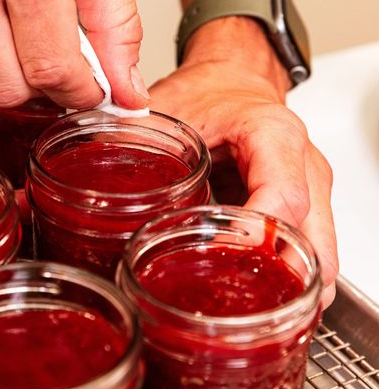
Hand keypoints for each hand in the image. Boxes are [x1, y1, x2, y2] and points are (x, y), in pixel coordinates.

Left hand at [149, 26, 337, 308]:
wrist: (234, 80)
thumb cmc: (209, 92)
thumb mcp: (163, 112)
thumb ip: (124, 146)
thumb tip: (67, 190)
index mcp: (273, 135)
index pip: (282, 199)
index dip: (251, 241)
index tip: (218, 262)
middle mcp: (305, 165)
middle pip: (313, 244)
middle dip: (276, 284)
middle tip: (230, 306)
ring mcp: (313, 190)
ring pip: (320, 258)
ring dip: (286, 289)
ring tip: (240, 309)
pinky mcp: (309, 207)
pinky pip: (310, 255)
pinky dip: (287, 278)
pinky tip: (251, 288)